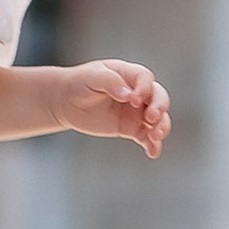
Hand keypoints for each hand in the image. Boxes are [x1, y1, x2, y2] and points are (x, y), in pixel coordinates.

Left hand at [51, 57, 170, 153]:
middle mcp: (138, 92)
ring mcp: (136, 112)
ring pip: (158, 119)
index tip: (133, 100)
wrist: (66, 101)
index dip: (144, 89)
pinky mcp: (132, 128)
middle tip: (151, 118)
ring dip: (161, 127)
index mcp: (129, 75)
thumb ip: (111, 83)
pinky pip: (147, 137)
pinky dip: (153, 145)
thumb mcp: (92, 77)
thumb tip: (128, 95)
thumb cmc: (79, 83)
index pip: (145, 78)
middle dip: (160, 107)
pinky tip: (153, 153)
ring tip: (155, 136)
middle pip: (159, 97)